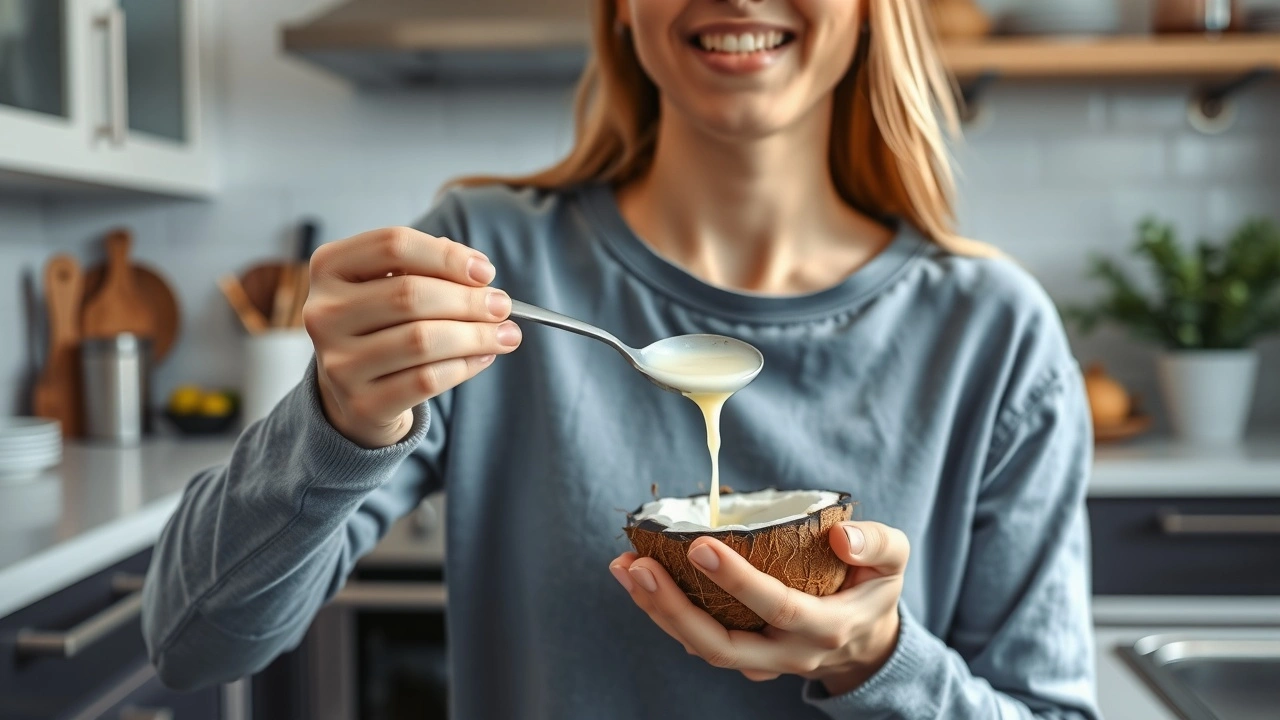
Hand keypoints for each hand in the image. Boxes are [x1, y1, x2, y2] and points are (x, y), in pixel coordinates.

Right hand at [303, 227, 521, 447]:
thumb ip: (430, 270)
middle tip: (503, 306)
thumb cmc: (382, 326)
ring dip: (475, 335)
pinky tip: (483, 357)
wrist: (355, 393)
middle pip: (410, 294)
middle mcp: (323, 313)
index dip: (447, 255)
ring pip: (422, 340)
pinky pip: (426, 380)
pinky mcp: (362, 403)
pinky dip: (464, 366)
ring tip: (506, 334)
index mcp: (329, 268)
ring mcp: (338, 362)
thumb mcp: (390, 286)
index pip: (393, 245)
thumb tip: (480, 278)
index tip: (485, 271)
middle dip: (468, 300)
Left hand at [609, 521, 907, 695]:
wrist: (866, 643)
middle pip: (721, 644)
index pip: (775, 606)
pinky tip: (639, 580)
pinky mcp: (742, 658)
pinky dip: (665, 613)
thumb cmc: (874, 588)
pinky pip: (698, 642)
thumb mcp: (895, 559)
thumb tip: (841, 535)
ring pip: (701, 647)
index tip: (700, 545)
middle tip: (638, 565)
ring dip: (657, 610)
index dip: (736, 580)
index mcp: (826, 626)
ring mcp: (762, 663)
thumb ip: (876, 543)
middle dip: (673, 608)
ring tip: (625, 567)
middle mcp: (788, 653)